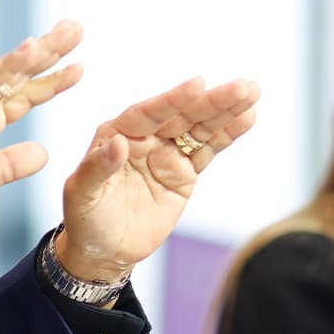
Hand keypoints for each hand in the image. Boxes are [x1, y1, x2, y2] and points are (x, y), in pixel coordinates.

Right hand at [0, 21, 85, 241]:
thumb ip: (10, 164)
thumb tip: (41, 153)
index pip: (25, 96)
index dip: (51, 82)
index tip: (78, 67)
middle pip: (23, 75)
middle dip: (52, 52)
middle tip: (78, 28)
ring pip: (11, 70)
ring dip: (41, 49)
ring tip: (69, 30)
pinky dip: (10, 63)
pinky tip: (32, 47)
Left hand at [54, 76, 259, 282]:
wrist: (103, 250)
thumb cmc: (84, 218)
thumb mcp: (82, 194)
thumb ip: (98, 167)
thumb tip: (119, 143)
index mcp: (117, 133)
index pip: (148, 113)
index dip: (173, 99)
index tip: (198, 84)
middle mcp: (145, 137)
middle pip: (182, 115)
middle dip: (212, 101)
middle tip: (241, 86)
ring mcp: (167, 153)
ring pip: (200, 128)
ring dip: (226, 110)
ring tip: (251, 92)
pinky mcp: (184, 172)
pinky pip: (209, 150)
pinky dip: (228, 134)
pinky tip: (247, 117)